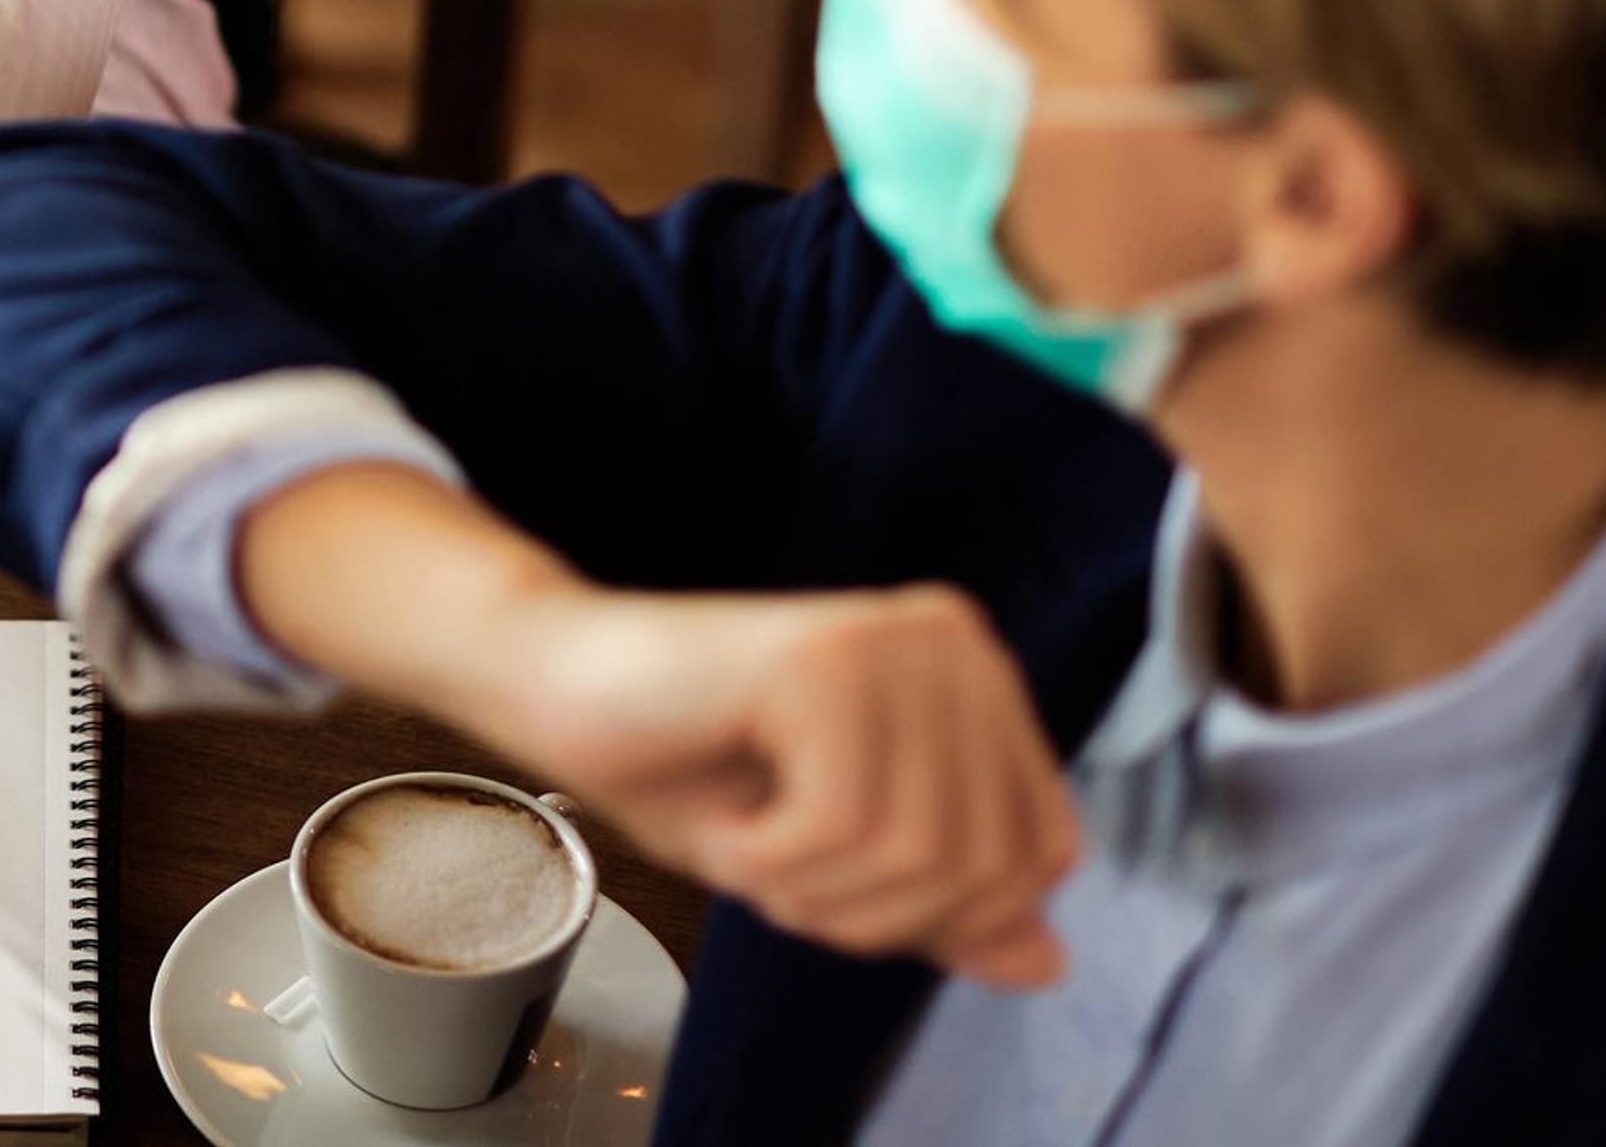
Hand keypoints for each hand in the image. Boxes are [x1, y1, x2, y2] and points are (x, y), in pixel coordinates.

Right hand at [239, 465, 1077, 989]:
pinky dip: (768, 859)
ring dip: (812, 889)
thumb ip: (946, 908)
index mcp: (978, 679)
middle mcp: (954, 644)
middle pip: (989, 866)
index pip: (1043, 853)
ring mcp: (890, 642)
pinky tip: (723, 820)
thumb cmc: (691, 768)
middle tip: (774, 867)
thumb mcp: (839, 862)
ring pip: (919, 853)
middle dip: (870, 911)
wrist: (558, 687)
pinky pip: (842, 825)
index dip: (939, 915)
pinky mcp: (821, 657)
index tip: (831, 880)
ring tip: (744, 843)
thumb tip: (1047, 963)